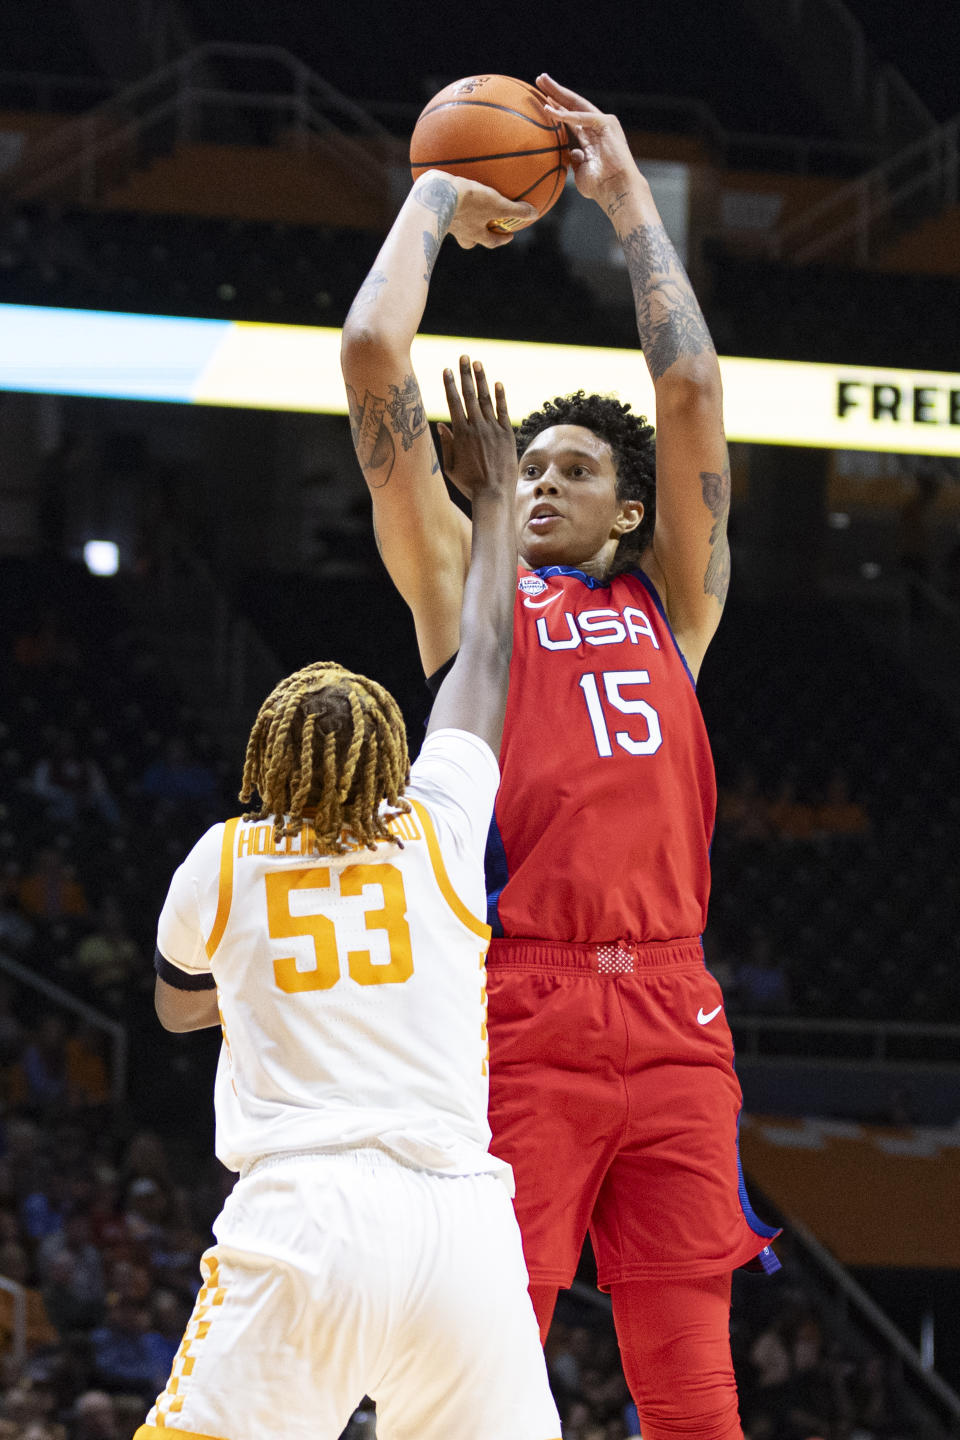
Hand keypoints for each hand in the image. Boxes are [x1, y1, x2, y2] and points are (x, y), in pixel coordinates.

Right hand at [436, 174, 536, 248]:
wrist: (435, 195)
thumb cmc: (468, 203)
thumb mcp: (496, 205)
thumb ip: (515, 211)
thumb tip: (533, 214)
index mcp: (474, 233)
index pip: (491, 242)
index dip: (501, 240)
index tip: (508, 236)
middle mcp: (460, 231)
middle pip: (469, 241)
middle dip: (477, 237)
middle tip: (483, 228)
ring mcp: (444, 222)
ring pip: (454, 226)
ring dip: (460, 220)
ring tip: (462, 210)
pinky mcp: (431, 208)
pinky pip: (441, 206)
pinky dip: (446, 202)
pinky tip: (447, 190)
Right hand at [437, 356, 515, 500]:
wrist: (494, 494)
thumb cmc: (469, 484)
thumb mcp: (450, 466)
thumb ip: (446, 444)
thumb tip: (442, 425)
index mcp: (461, 433)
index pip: (453, 402)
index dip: (450, 384)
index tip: (447, 370)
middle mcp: (477, 427)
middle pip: (469, 395)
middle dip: (465, 374)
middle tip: (463, 357)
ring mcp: (493, 429)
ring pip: (486, 399)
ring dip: (481, 379)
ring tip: (477, 363)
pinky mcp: (507, 435)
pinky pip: (503, 411)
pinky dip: (500, 396)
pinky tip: (497, 383)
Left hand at [536, 73, 638, 207]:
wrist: (616, 191)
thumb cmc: (600, 186)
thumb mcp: (581, 171)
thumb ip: (575, 160)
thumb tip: (570, 154)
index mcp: (590, 136)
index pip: (570, 117)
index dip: (555, 107)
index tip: (540, 98)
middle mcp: (596, 126)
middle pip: (572, 105)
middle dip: (555, 91)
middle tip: (539, 79)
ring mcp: (603, 124)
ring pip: (576, 104)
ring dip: (558, 93)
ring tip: (542, 81)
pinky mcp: (607, 124)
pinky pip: (583, 117)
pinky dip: (566, 115)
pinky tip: (550, 108)